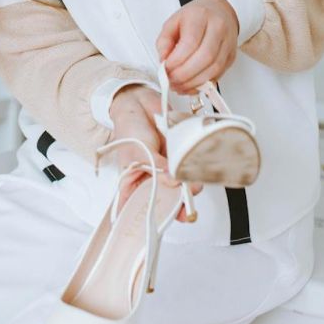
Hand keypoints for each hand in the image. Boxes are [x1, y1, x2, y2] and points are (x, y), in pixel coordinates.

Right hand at [108, 86, 202, 221]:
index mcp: (134, 185)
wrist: (139, 101)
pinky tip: (195, 167)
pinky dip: (194, 169)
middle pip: (167, 202)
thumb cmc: (129, 128)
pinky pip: (190, 167)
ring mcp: (168, 169)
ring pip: (182, 187)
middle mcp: (153, 180)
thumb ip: (156, 168)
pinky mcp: (179, 157)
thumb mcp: (138, 152)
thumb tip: (174, 180)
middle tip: (187, 203)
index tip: (166, 222)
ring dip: (190, 186)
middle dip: (180, 204)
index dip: (154, 219)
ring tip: (192, 181)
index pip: (143, 209)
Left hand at [156, 0, 238, 94]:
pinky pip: (218, 74)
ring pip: (214, 69)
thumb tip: (163, 62)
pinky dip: (203, 84)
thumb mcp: (173, 22)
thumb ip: (164, 42)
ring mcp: (228, 43)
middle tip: (171, 81)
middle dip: (185, 74)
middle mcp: (218, 28)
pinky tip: (190, 86)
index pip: (191, 42)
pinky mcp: (231, 56)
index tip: (165, 69)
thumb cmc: (195, 16)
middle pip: (205, 57)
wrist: (218, 10)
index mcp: (200, 16)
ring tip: (179, 86)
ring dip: (194, 82)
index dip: (177, 60)